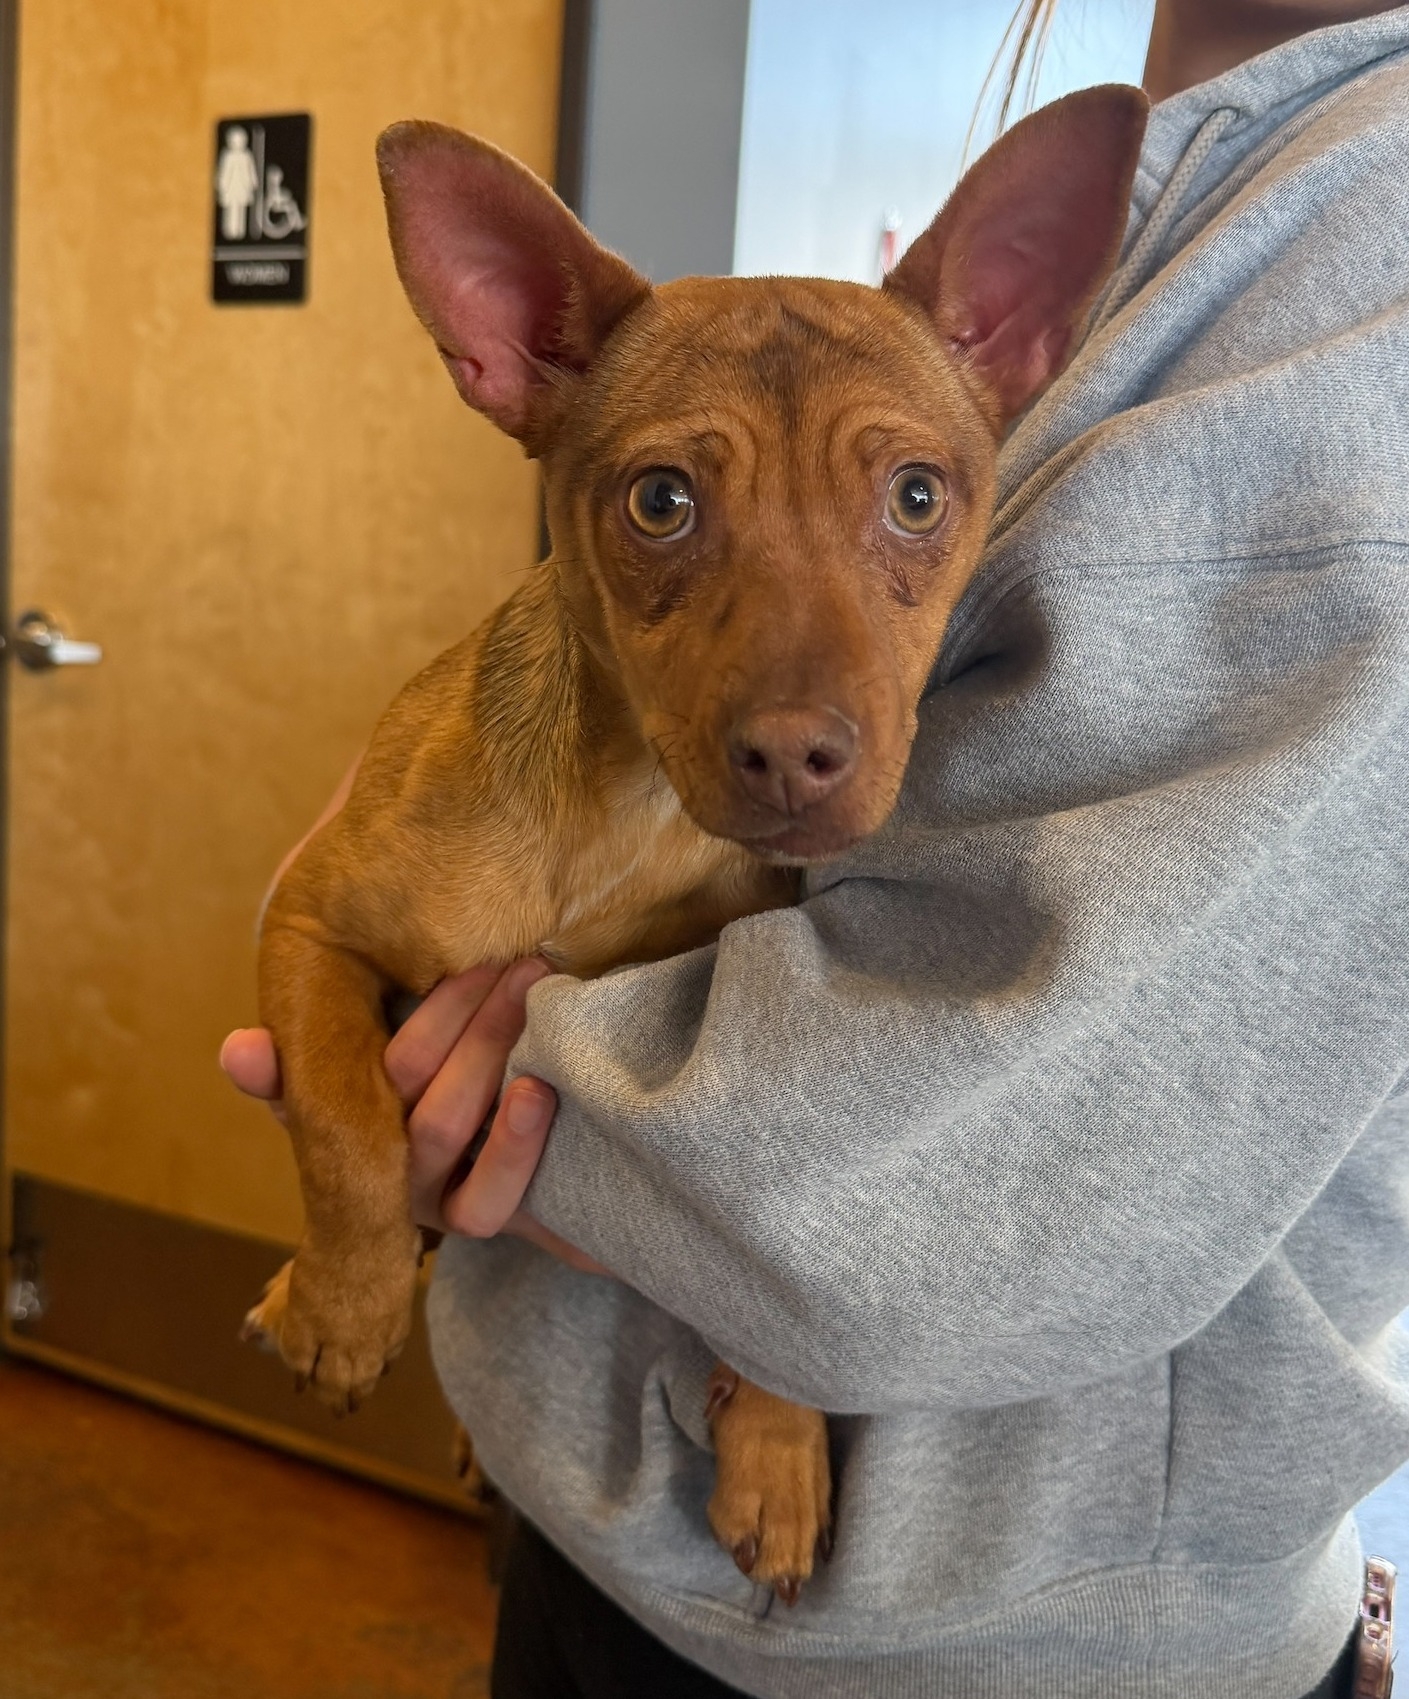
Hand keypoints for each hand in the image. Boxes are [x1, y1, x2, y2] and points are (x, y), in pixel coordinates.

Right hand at [220, 960, 606, 1274]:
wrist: (561, 1185)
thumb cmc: (471, 1098)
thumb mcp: (408, 1062)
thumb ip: (327, 1046)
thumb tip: (234, 1048)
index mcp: (352, 1124)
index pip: (317, 1081)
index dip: (301, 1049)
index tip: (347, 974)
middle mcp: (384, 1167)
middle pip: (400, 1079)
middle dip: (455, 1008)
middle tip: (509, 951)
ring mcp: (431, 1201)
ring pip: (439, 1128)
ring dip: (484, 1050)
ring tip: (531, 987)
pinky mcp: (483, 1223)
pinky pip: (486, 1202)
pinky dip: (513, 1145)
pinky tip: (538, 1089)